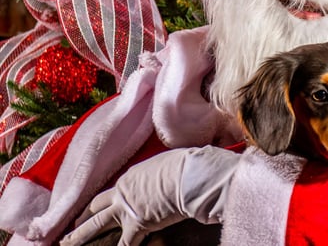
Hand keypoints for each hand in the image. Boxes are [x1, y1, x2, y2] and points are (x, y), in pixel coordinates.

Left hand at [60, 145, 239, 245]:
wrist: (186, 176)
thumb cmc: (181, 165)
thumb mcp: (164, 165)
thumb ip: (157, 174)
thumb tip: (166, 175)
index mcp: (128, 178)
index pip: (109, 193)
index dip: (100, 203)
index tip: (94, 210)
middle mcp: (122, 194)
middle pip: (95, 208)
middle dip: (80, 220)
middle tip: (68, 230)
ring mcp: (127, 210)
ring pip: (97, 225)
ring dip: (81, 237)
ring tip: (67, 244)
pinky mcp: (137, 225)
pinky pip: (124, 243)